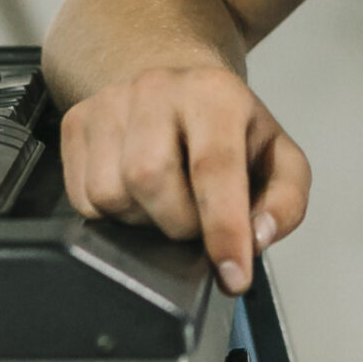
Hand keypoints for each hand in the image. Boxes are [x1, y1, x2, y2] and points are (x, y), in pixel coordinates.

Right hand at [59, 64, 310, 294]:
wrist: (180, 86)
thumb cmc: (229, 129)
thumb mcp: (277, 157)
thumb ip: (286, 200)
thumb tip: (258, 237)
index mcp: (214, 93)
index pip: (216, 167)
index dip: (225, 228)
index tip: (233, 275)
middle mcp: (157, 89)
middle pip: (150, 180)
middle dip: (178, 223)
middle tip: (196, 219)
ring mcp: (110, 101)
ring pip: (109, 192)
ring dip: (141, 222)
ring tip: (165, 204)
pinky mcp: (77, 120)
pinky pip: (81, 197)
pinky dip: (111, 215)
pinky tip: (136, 197)